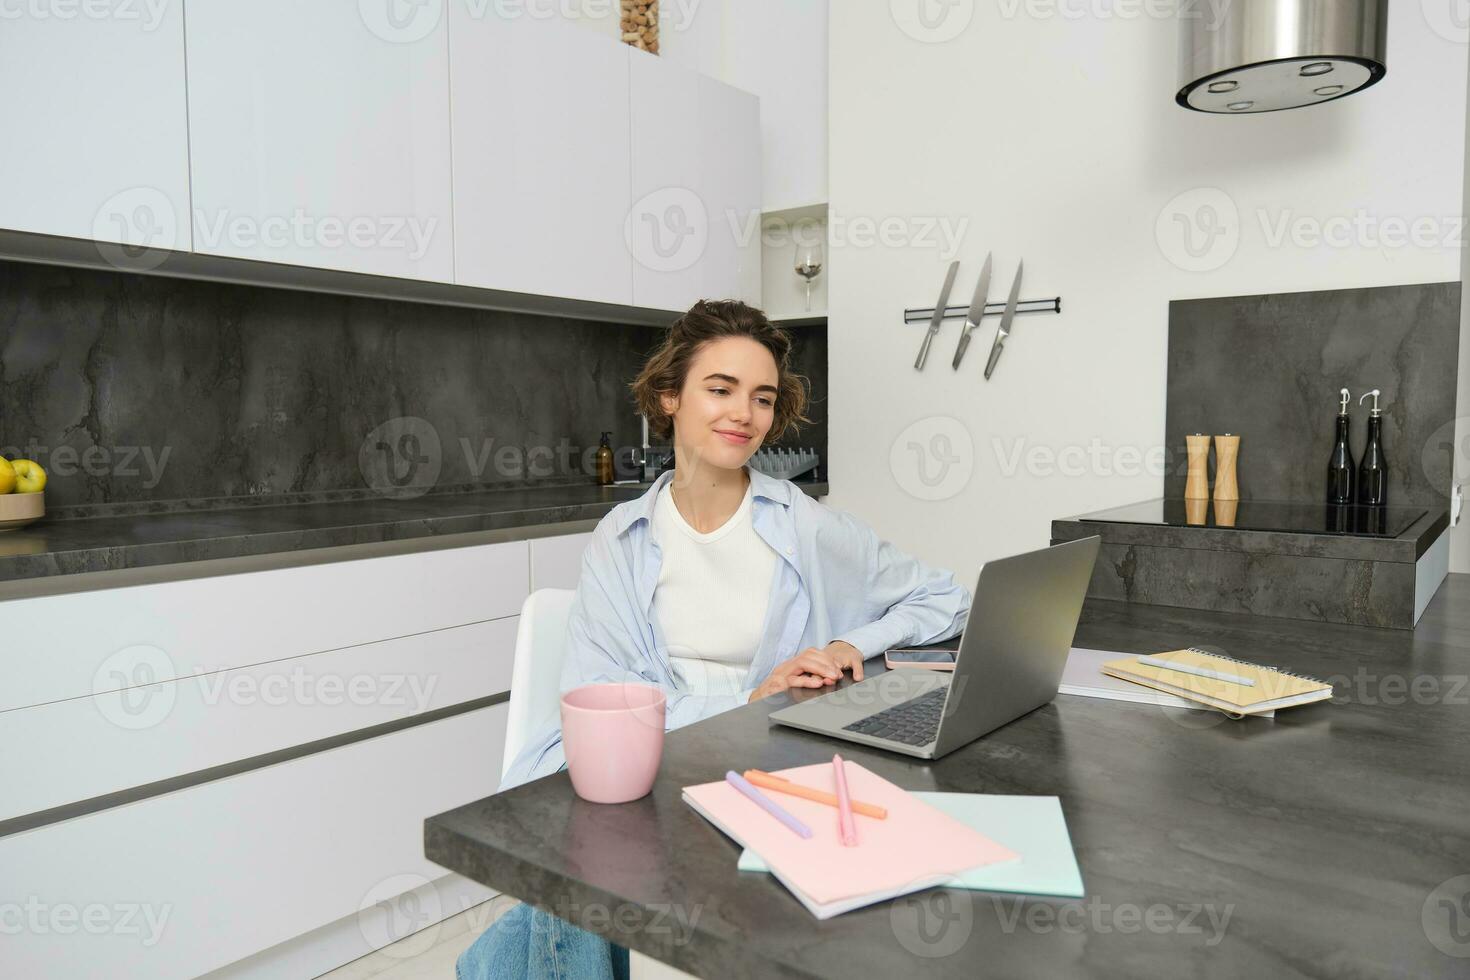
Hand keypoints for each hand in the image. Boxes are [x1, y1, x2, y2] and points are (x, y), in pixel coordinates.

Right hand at [748, 641, 865, 701]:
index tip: (837, 669)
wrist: (756, 704)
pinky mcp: (777, 686)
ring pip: (802, 663)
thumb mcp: (794, 686)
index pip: (811, 653)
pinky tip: (817, 683)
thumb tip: (828, 679)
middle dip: (826, 663)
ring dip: (820, 668)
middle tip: (837, 674)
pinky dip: (807, 680)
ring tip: (831, 677)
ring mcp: (780, 675)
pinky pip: (793, 680)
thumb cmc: (776, 696)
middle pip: (808, 655)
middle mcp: (786, 667)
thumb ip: (809, 680)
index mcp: (791, 665)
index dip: (826, 659)